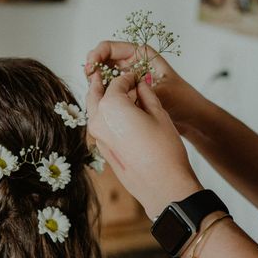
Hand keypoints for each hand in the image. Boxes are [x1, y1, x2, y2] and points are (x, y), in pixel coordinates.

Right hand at [85, 40, 206, 135]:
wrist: (191, 117)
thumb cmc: (182, 100)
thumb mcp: (161, 92)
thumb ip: (140, 90)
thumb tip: (117, 89)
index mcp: (141, 54)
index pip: (109, 47)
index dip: (96, 55)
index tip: (90, 68)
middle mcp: (131, 63)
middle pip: (102, 59)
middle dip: (92, 67)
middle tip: (89, 79)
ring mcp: (127, 77)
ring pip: (102, 75)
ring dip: (95, 82)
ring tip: (95, 91)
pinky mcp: (125, 91)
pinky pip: (107, 89)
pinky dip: (101, 92)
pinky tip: (101, 100)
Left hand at [85, 70, 202, 218]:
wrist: (161, 183)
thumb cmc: (164, 148)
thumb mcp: (159, 114)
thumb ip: (146, 95)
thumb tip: (141, 84)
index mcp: (110, 106)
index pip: (116, 82)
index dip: (128, 77)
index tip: (137, 76)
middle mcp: (97, 119)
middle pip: (96, 93)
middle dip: (103, 83)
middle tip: (107, 74)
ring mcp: (96, 134)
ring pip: (94, 109)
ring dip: (102, 98)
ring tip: (117, 93)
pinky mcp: (100, 147)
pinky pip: (99, 124)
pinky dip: (105, 114)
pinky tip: (120, 113)